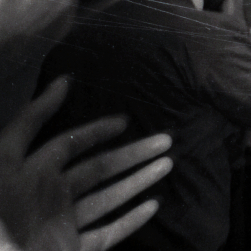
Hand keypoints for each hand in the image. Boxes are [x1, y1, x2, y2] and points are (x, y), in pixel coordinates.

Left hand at [0, 77, 173, 250]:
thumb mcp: (0, 167)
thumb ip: (26, 127)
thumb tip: (63, 82)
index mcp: (21, 176)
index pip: (53, 141)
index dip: (78, 123)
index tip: (109, 109)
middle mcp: (42, 197)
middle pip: (93, 167)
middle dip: (129, 151)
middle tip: (165, 138)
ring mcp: (58, 227)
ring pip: (106, 197)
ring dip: (137, 180)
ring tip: (168, 162)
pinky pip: (105, 234)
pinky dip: (130, 221)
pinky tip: (153, 205)